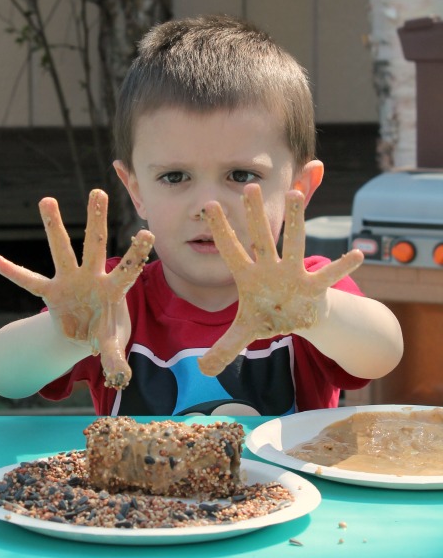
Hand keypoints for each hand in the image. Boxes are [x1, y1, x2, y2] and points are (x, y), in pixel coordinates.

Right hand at [0, 189, 154, 388]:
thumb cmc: (104, 332)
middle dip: (95, 220)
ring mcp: (69, 281)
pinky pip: (30, 281)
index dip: (136, 253)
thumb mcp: (111, 345)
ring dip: (53, 227)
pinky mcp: (51, 291)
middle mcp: (91, 277)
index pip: (127, 268)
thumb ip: (115, 358)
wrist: (84, 334)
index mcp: (112, 289)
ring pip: (61, 250)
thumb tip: (121, 378)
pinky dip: (14, 273)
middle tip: (97, 192)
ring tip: (46, 200)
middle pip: (94, 245)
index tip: (147, 232)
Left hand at [198, 184, 363, 376]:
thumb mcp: (245, 332)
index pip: (231, 250)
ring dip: (296, 221)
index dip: (220, 231)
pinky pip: (328, 276)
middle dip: (255, 216)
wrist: (299, 316)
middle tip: (249, 187)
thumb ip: (223, 347)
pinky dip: (342, 267)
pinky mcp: (314, 287)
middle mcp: (270, 268)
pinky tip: (356, 255)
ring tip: (295, 196)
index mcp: (248, 276)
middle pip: (262, 238)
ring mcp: (293, 274)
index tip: (208, 205)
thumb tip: (201, 370)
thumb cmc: (270, 316)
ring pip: (294, 243)